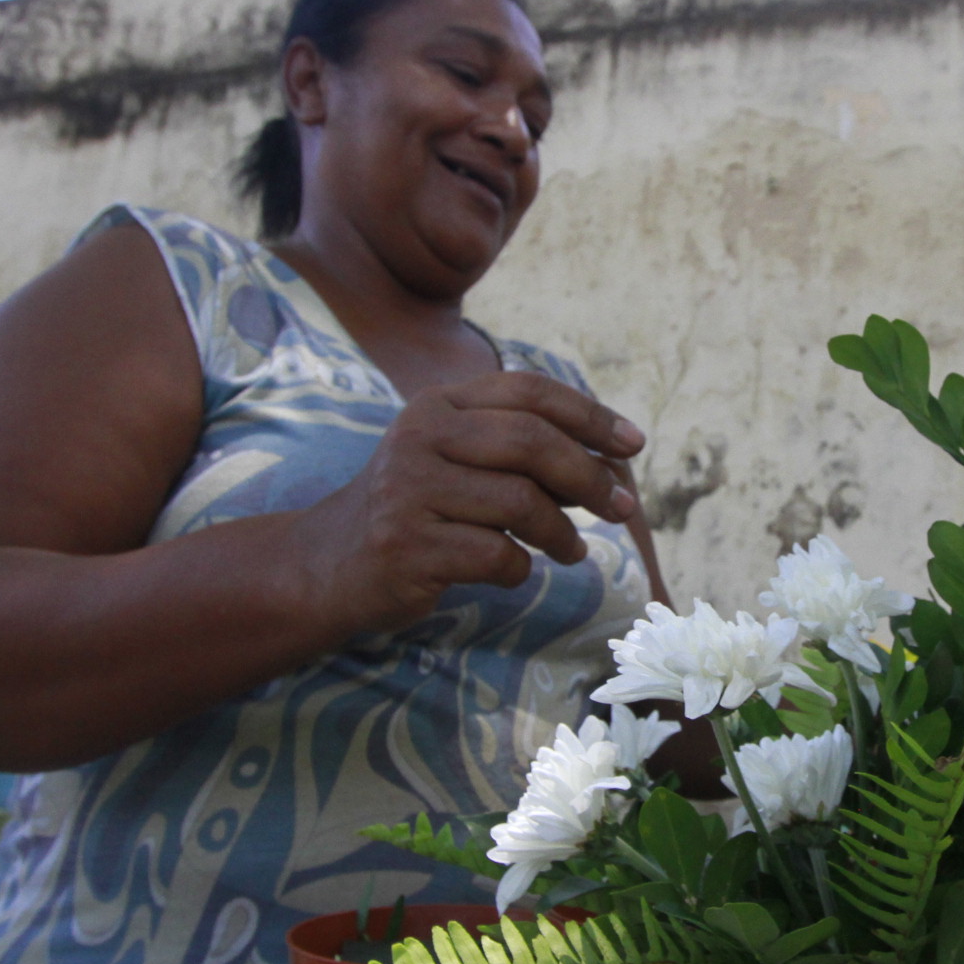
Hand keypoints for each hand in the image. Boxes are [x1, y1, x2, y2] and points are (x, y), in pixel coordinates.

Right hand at [303, 372, 645, 635]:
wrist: (329, 565)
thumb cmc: (416, 510)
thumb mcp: (457, 460)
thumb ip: (520, 452)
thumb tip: (613, 463)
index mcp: (439, 405)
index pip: (528, 392)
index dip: (590, 415)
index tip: (634, 445)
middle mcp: (420, 436)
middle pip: (531, 442)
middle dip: (589, 476)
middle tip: (621, 509)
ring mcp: (408, 490)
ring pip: (520, 502)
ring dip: (561, 532)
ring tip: (571, 550)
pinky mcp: (407, 545)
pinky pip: (496, 554)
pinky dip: (520, 567)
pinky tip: (513, 570)